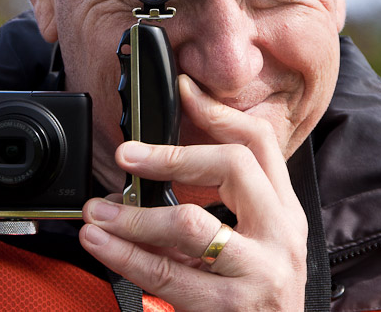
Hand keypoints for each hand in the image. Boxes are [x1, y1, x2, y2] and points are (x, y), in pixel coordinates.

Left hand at [79, 75, 307, 310]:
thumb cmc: (252, 299)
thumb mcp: (248, 244)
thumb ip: (215, 208)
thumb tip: (153, 168)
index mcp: (283, 212)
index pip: (260, 143)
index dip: (220, 112)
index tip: (184, 90)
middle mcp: (281, 235)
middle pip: (232, 165)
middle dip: (171, 155)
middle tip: (126, 155)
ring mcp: (262, 272)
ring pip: (190, 224)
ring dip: (133, 215)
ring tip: (96, 212)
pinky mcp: (234, 309)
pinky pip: (169, 275)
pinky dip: (127, 256)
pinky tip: (103, 245)